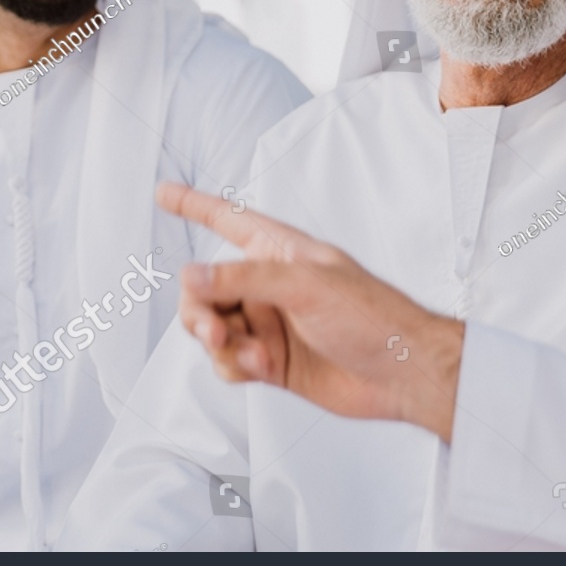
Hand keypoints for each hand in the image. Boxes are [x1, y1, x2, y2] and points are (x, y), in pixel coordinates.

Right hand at [156, 182, 463, 440]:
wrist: (402, 372)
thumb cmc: (372, 315)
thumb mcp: (306, 284)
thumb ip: (244, 278)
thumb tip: (192, 275)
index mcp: (280, 251)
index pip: (227, 219)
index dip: (193, 203)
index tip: (163, 192)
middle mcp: (269, 285)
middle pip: (204, 288)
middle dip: (199, 309)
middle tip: (214, 330)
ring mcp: (268, 324)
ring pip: (210, 328)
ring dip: (219, 343)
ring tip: (248, 354)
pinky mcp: (270, 361)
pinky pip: (226, 361)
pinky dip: (234, 366)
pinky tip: (259, 368)